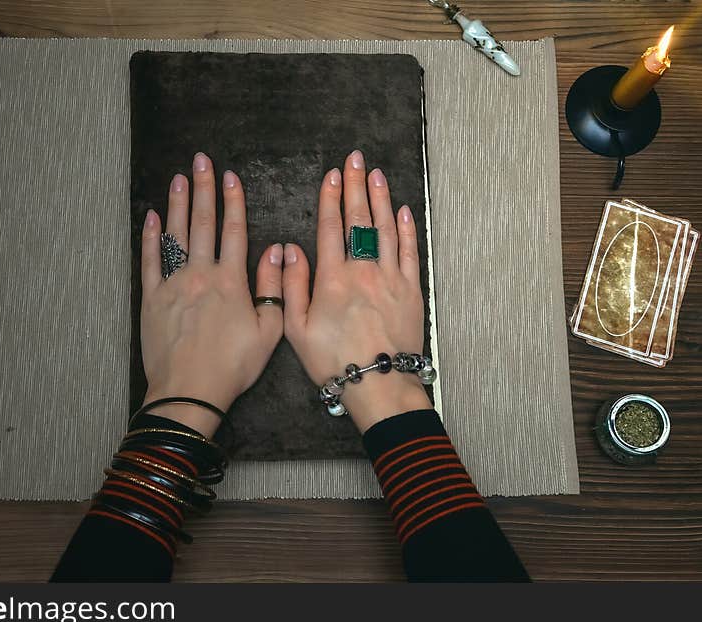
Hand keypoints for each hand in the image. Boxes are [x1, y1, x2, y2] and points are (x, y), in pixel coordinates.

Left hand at [139, 152, 283, 437]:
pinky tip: (153, 217)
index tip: (231, 176)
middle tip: (200, 160)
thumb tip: (277, 251)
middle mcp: (201, 275)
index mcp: (231, 281)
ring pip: (176, 235)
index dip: (233, 201)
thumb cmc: (232, 365)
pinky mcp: (152, 299)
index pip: (233, 231)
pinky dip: (151, 237)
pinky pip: (150, 261)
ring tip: (179, 177)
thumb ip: (274, 288)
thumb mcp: (268, 331)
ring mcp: (173, 284)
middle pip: (203, 224)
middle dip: (204, 189)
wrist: (188, 391)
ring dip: (178, 204)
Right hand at [282, 150, 432, 433]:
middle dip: (355, 186)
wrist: (378, 383)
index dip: (331, 197)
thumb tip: (289, 251)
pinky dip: (405, 229)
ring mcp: (390, 278)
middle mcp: (363, 270)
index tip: (332, 174)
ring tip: (376, 173)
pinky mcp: (411, 290)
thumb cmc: (333, 361)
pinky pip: (408, 251)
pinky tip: (402, 211)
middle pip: (359, 219)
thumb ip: (292, 287)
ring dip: (380, 198)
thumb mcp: (296, 329)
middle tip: (355, 159)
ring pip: (385, 229)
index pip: (331, 227)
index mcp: (332, 278)